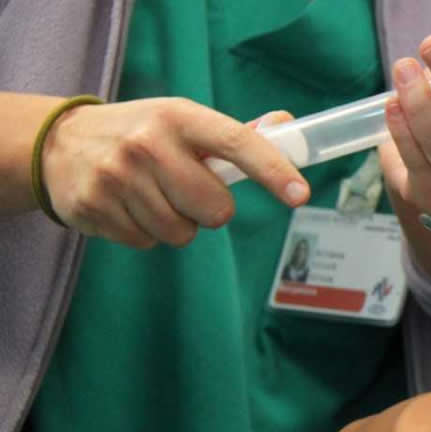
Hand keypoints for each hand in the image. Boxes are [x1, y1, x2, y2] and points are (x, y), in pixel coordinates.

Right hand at [41, 98, 309, 247]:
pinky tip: (127, 206)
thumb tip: (285, 124)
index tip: (300, 194)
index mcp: (178, 117)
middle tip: (186, 190)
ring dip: (176, 222)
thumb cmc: (141, 134)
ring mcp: (116, 176)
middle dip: (210, 209)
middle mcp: (147, 143)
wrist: (57, 144)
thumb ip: (236, 133)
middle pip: (215, 209)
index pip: (236, 144)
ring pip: (182, 232)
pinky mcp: (93, 207)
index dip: (272, 170)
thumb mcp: (181, 120)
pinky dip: (145, 232)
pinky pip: (147, 242)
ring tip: (151, 195)